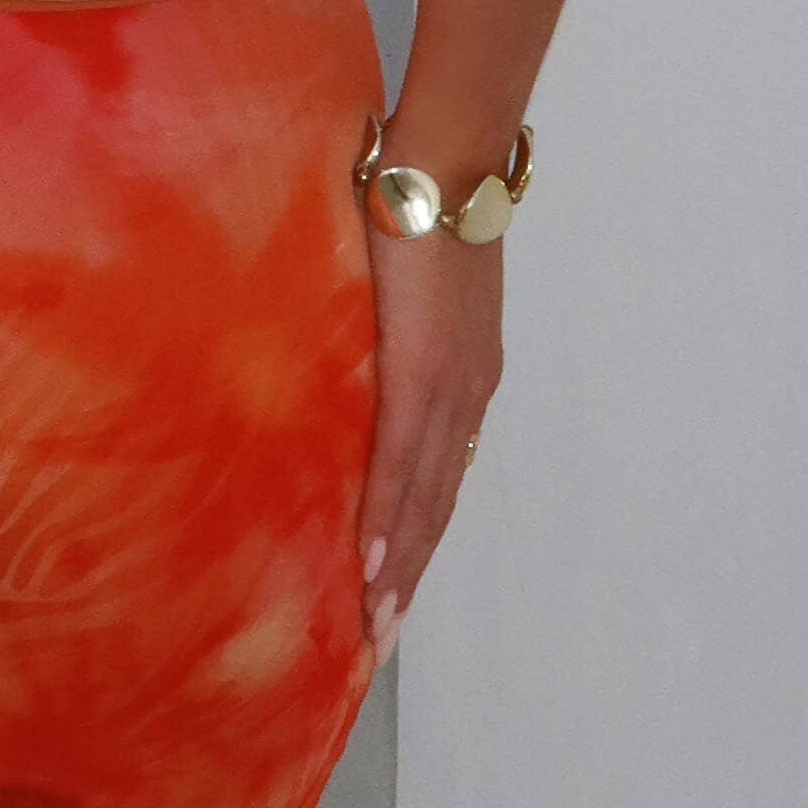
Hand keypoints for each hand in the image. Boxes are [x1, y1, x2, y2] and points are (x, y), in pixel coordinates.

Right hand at [358, 226, 501, 654]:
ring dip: (397, 567)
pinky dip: (386, 518)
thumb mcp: (400, 288)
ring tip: (371, 624)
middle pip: (436, 507)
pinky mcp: (424, 373)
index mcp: (463, 378)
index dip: (416, 540)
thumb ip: (380, 331)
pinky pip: (400, 463)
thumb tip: (339, 352)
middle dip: (407, 578)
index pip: (438, 479)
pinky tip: (368, 563)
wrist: (441, 166)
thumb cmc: (412, 207)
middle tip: (377, 641)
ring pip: (423, 500)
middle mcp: (467, 396)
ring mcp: (451, 389)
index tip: (392, 592)